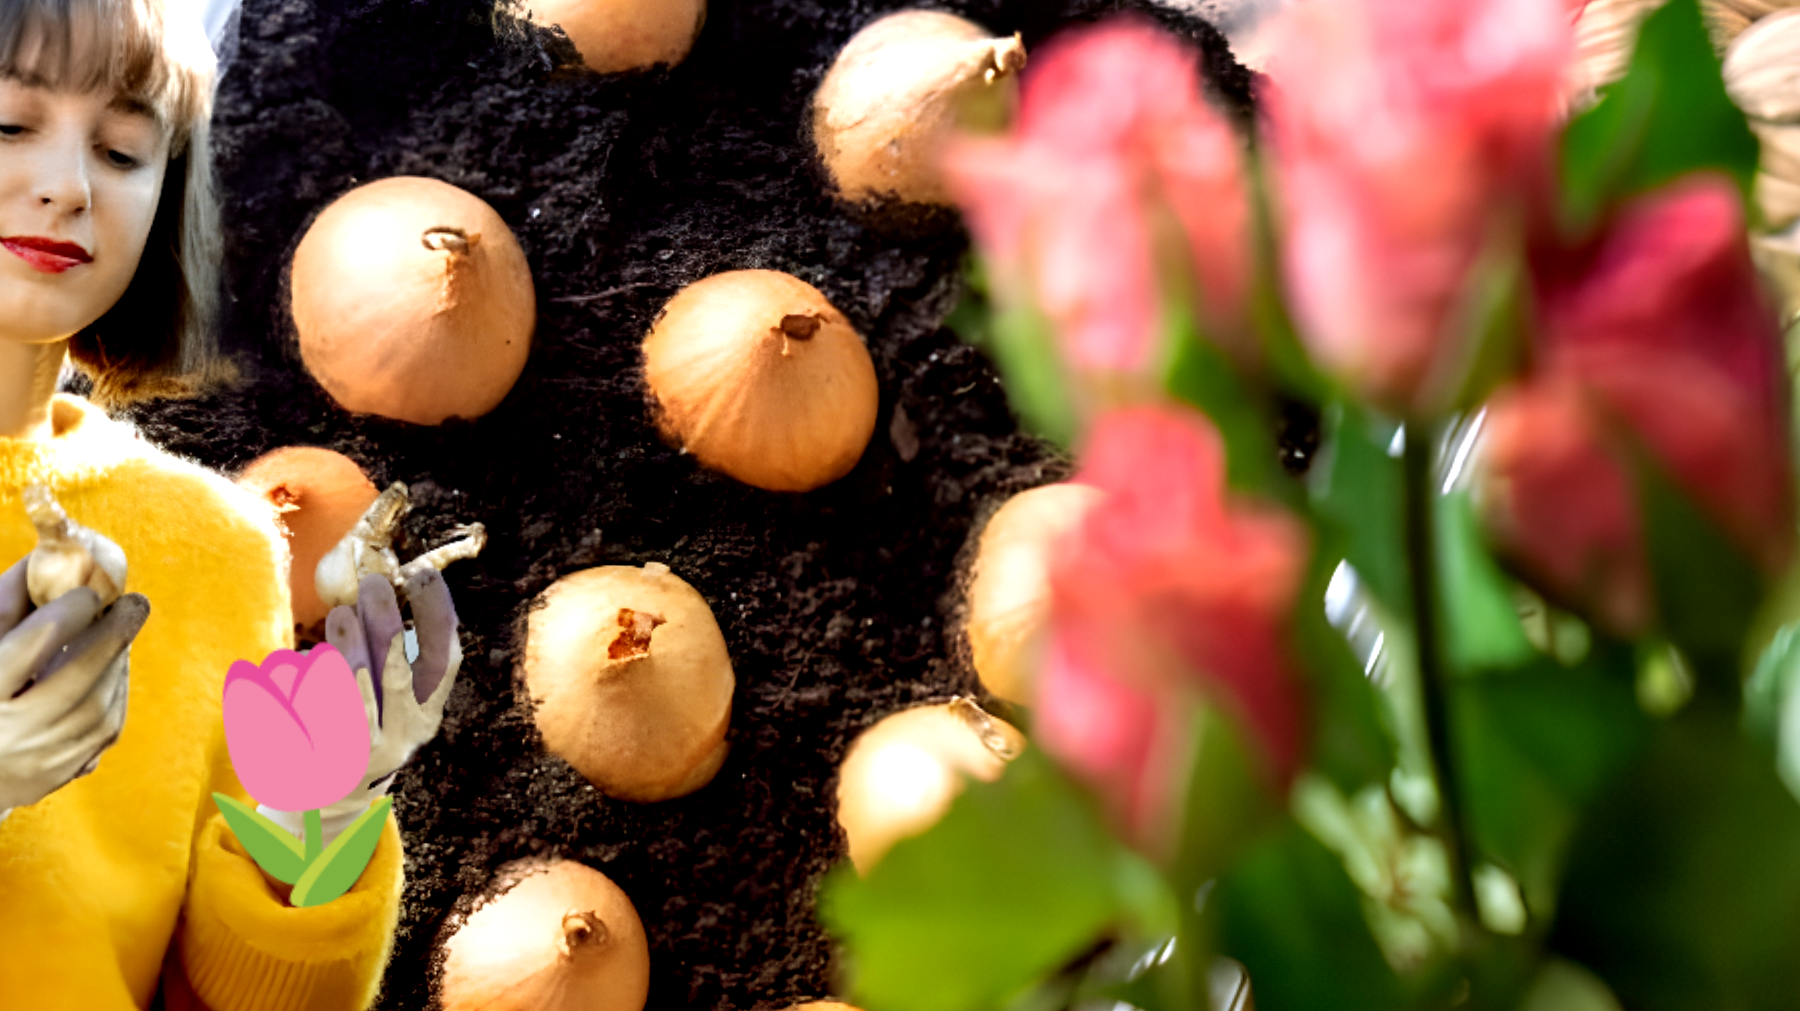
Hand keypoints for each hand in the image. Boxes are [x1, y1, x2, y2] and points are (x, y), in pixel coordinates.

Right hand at [0, 553, 148, 817]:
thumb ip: (6, 605)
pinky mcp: (59, 774)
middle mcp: (9, 734)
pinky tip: (113, 667)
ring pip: (98, 706)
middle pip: (76, 679)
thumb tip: (48, 558)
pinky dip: (115, 691)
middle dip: (112, 637)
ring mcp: (37, 761)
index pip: (31, 645)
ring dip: (117, 663)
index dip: (66, 614)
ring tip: (120, 633)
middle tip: (134, 603)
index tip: (89, 593)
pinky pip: (105, 729)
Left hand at [260, 568, 459, 844]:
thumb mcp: (392, 702)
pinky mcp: (323, 766)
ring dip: (349, 650)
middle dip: (386, 625)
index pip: (442, 661)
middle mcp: (402, 738)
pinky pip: (310, 719)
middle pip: (398, 676)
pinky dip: (302, 686)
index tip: (423, 574)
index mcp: (426, 717)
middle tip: (373, 584)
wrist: (330, 800)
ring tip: (339, 615)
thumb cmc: (364, 729)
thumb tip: (385, 585)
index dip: (437, 616)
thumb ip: (396, 657)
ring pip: (356, 696)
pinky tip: (293, 665)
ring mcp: (363, 756)